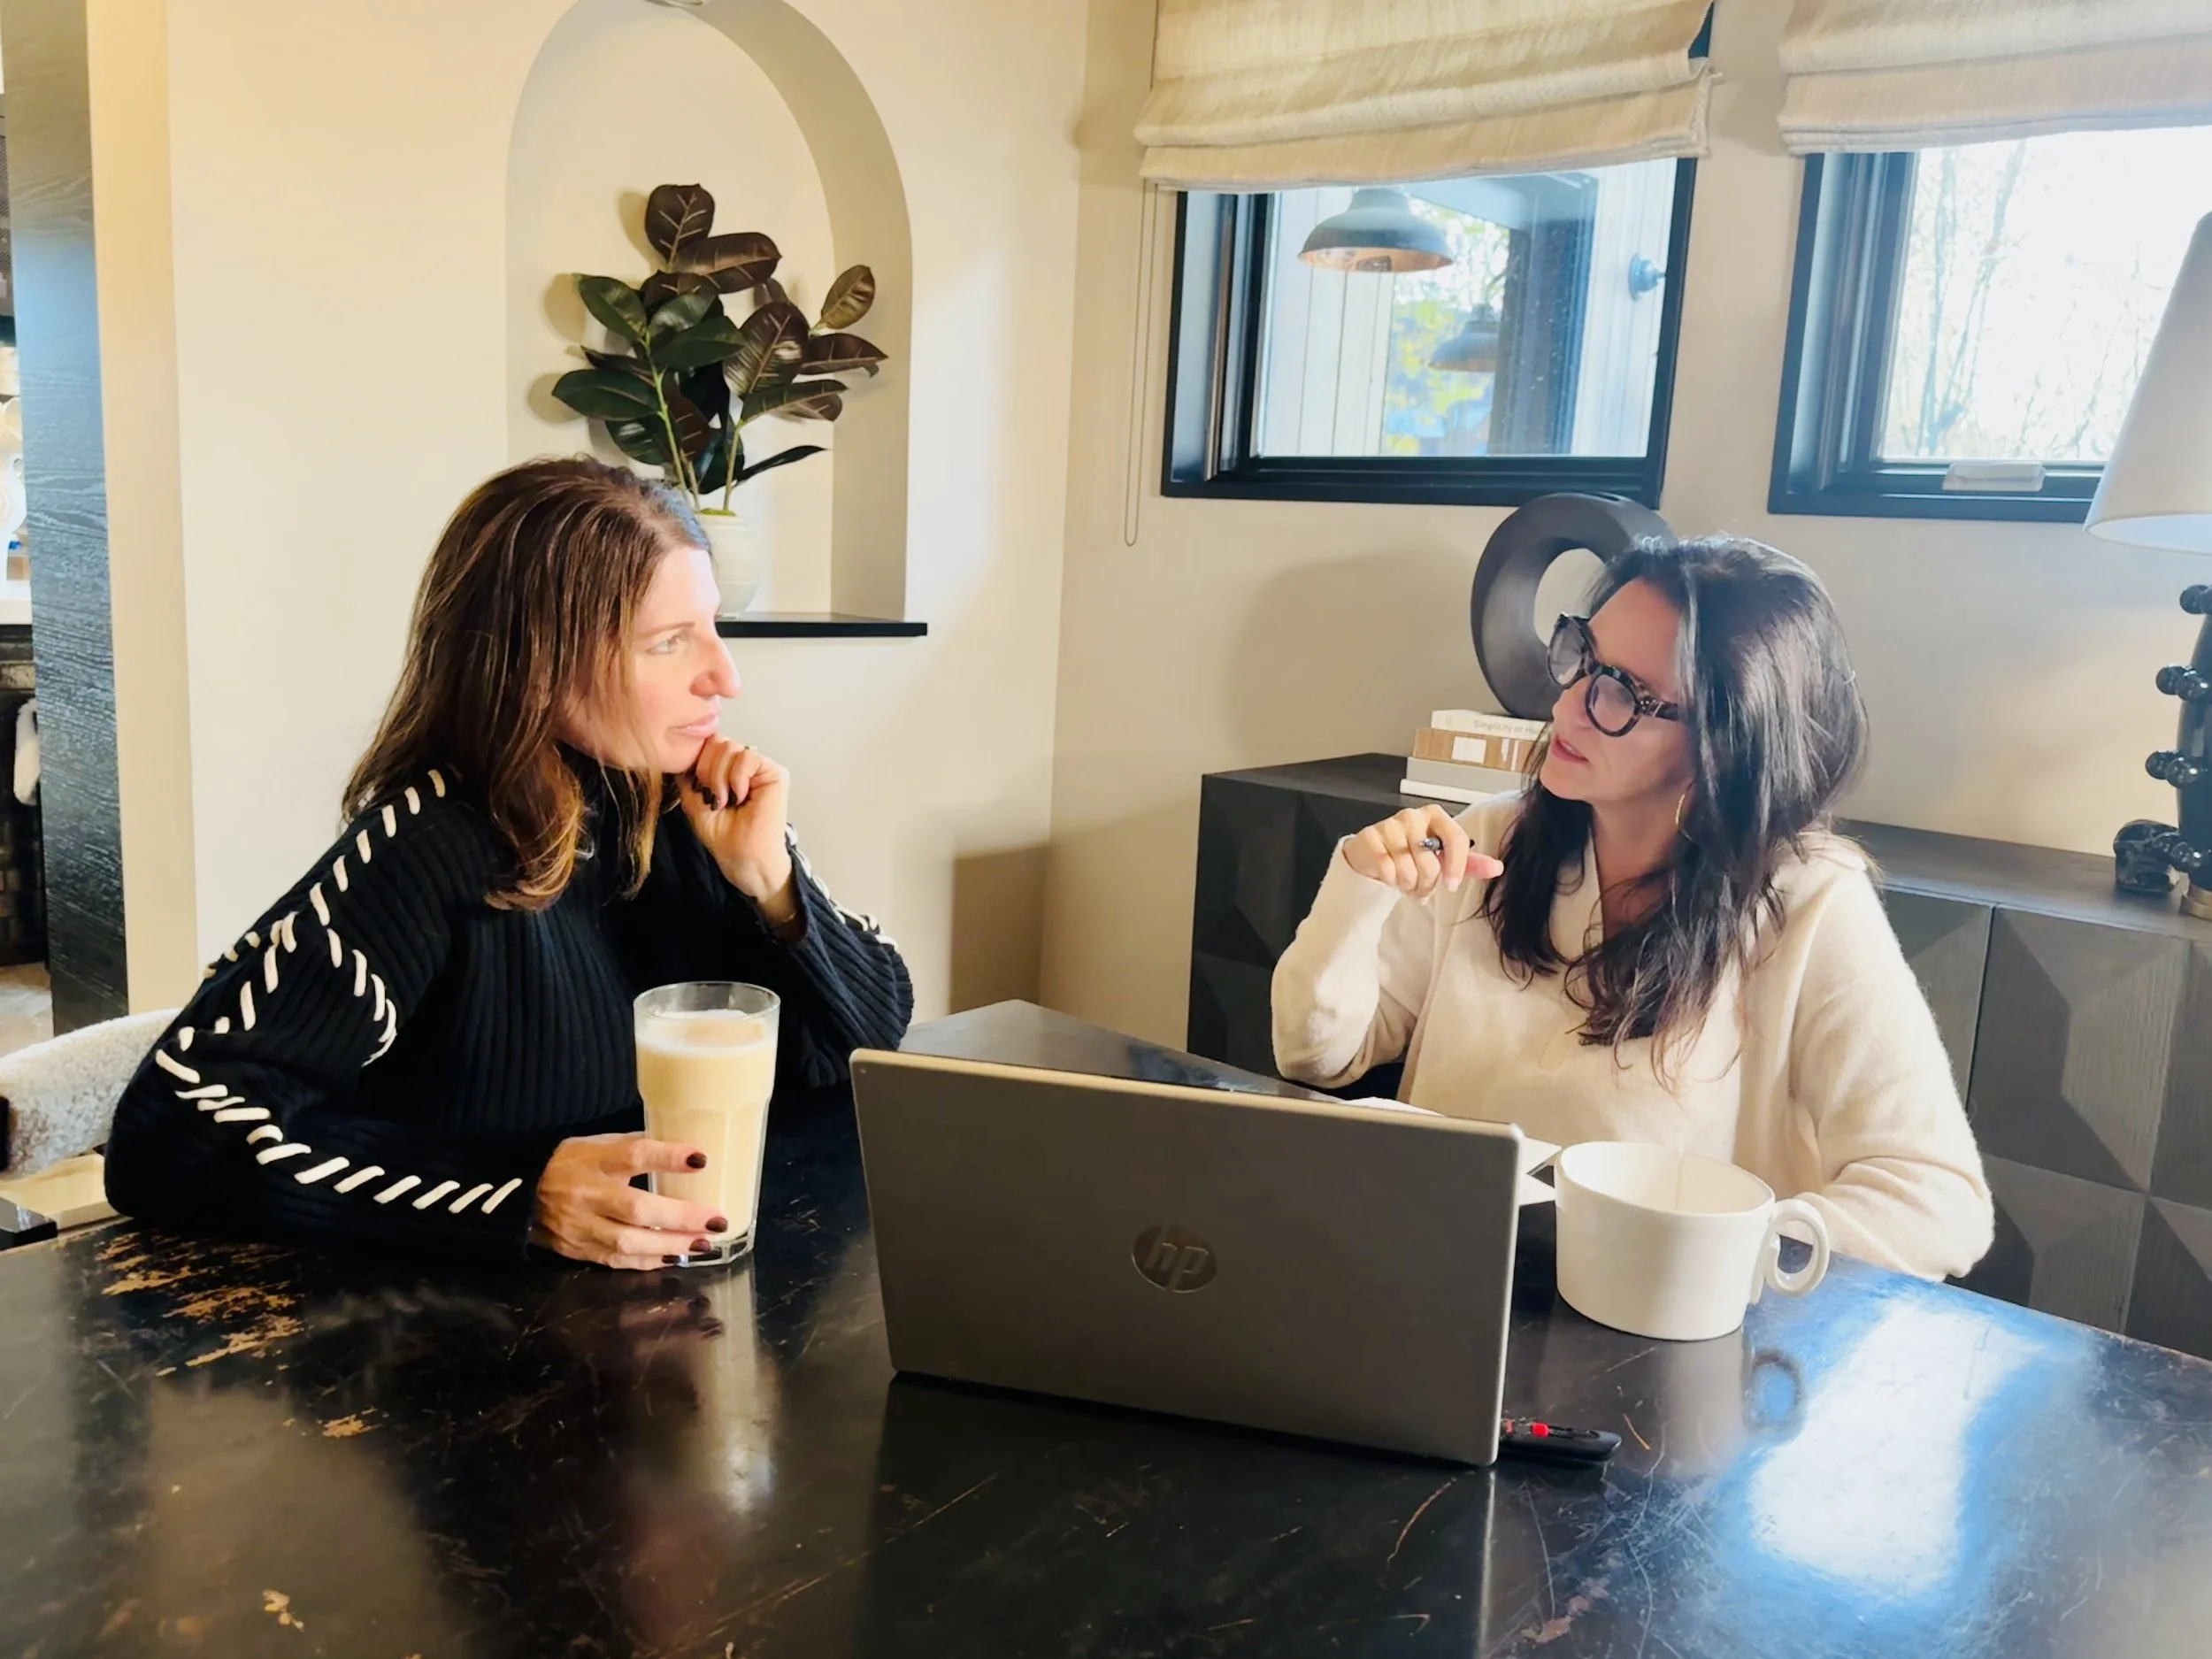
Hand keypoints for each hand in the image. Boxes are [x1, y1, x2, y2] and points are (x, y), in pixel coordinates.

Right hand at [531, 1133, 732, 1270]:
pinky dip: (648, 1262)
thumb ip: (634, 1147)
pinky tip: (674, 1258)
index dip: (667, 1157)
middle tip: (716, 1220)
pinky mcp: (578, 1251)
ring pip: (628, 1242)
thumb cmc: (569, 1163)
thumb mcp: (597, 1143)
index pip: (633, 1155)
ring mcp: (580, 1227)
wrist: (519, 1195)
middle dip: (680, 1217)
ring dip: (670, 1245)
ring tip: (703, 1244)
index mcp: (593, 1159)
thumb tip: (683, 1154)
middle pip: (636, 1208)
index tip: (701, 1159)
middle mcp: (586, 1194)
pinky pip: (617, 1261)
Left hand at [679, 735, 797, 921]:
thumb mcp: (693, 800)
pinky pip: (747, 757)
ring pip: (729, 747)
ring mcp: (760, 767)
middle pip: (717, 740)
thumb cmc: (723, 836)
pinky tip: (740, 796)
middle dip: (706, 770)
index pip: (707, 743)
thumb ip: (687, 775)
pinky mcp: (775, 773)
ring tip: (725, 800)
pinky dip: (736, 778)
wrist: (742, 857)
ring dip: (720, 777)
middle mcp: (743, 764)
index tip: (698, 788)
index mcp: (726, 768)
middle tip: (713, 797)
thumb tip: (680, 751)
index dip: (697, 761)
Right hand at [1343, 806, 1504, 897]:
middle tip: (1422, 887)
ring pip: (1408, 870)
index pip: (1456, 839)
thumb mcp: (1443, 857)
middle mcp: (1412, 815)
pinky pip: (1387, 871)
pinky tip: (1391, 876)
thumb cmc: (1412, 853)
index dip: (1457, 867)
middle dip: (1427, 884)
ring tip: (1406, 882)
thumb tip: (1498, 868)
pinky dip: (1390, 881)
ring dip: (1408, 885)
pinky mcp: (1371, 837)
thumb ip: (1470, 863)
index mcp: (1435, 815)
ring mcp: (1389, 825)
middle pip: (1431, 863)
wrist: (1375, 853)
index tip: (1452, 886)